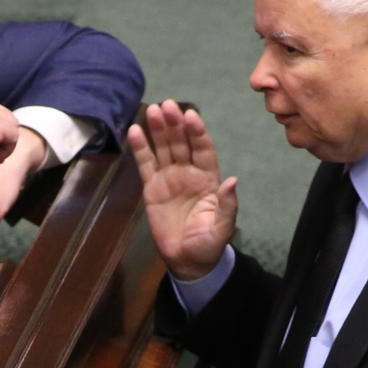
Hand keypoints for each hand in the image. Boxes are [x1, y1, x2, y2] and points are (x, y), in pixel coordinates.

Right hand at [127, 100, 235, 283]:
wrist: (187, 261)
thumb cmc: (209, 244)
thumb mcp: (222, 227)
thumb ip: (227, 205)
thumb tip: (233, 181)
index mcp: (209, 179)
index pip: (203, 150)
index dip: (197, 133)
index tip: (191, 116)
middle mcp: (189, 173)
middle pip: (181, 143)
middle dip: (175, 124)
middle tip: (167, 106)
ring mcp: (170, 178)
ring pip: (163, 148)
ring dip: (158, 129)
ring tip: (152, 110)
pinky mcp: (152, 188)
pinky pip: (145, 164)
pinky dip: (140, 148)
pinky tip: (135, 131)